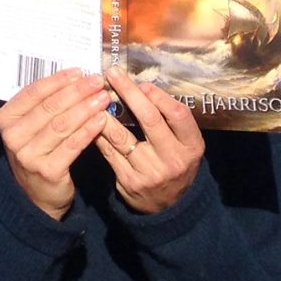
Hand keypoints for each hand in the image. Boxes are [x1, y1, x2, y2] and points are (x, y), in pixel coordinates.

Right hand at [0, 68, 112, 218]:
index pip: (33, 92)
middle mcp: (13, 136)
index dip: (57, 80)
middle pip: (49, 107)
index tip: (79, 71)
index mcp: (6, 118)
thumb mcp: (30, 127)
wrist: (37, 195)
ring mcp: (29, 155)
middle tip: (96, 81)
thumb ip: (43, 104)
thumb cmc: (37, 151)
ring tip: (103, 98)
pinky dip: (88, 131)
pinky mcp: (48, 171)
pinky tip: (101, 120)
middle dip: (76, 92)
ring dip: (85, 108)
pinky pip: (72, 146)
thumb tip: (73, 77)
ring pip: (62, 125)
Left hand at [95, 66, 205, 212]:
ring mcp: (150, 171)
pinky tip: (89, 117)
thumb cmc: (174, 162)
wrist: (169, 207)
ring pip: (122, 135)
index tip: (143, 82)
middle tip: (112, 73)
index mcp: (191, 146)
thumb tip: (141, 85)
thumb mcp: (183, 145)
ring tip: (93, 92)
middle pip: (149, 120)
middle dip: (129, 92)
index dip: (160, 96)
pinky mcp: (129, 180)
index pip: (179, 115)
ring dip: (105, 111)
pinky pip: (109, 150)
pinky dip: (98, 131)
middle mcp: (173, 159)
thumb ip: (169, 120)